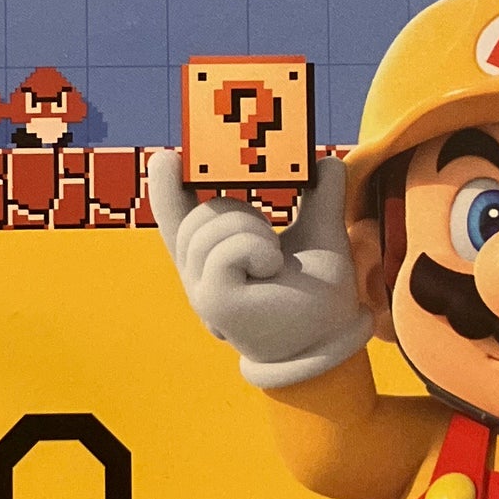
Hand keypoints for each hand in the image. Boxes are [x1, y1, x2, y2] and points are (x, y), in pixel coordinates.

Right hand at [148, 152, 371, 389]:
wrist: (332, 338)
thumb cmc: (321, 293)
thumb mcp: (319, 232)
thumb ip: (319, 196)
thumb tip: (329, 161)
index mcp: (214, 258)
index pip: (177, 218)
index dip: (166, 189)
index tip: (168, 159)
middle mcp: (199, 275)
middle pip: (200, 213)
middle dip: (241, 212)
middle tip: (271, 247)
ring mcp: (200, 290)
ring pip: (212, 222)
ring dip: (256, 232)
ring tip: (274, 262)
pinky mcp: (212, 301)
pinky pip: (227, 249)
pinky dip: (257, 248)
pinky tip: (271, 268)